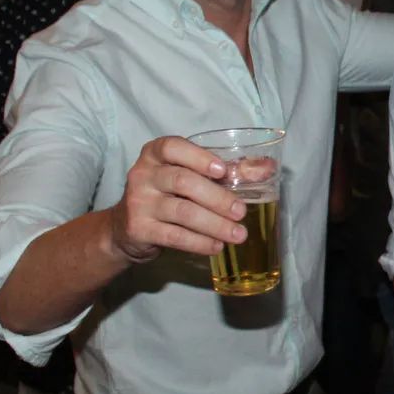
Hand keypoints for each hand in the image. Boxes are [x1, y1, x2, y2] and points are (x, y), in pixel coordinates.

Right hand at [107, 136, 245, 263]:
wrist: (126, 226)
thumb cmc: (167, 193)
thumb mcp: (188, 176)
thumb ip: (226, 171)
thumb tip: (268, 167)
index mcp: (155, 154)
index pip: (173, 147)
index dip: (199, 157)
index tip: (223, 171)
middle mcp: (143, 174)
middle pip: (183, 182)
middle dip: (217, 198)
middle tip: (242, 211)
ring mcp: (138, 202)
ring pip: (182, 211)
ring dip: (215, 224)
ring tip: (238, 234)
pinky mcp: (139, 228)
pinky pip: (174, 236)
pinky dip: (200, 242)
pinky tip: (217, 246)